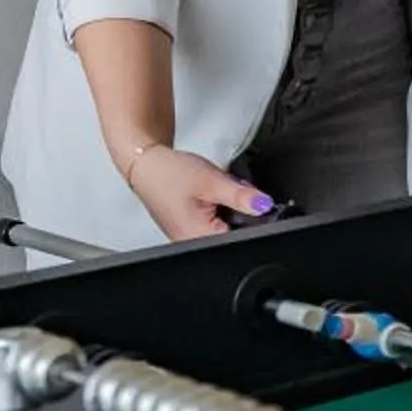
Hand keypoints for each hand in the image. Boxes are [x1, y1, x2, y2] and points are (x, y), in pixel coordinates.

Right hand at [128, 146, 273, 240]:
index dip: (253, 217)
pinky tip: (209, 199)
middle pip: (237, 234)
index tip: (247, 200)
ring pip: (228, 228)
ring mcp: (192, 239)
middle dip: (241, 211)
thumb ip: (241, 196)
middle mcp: (194, 244)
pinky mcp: (191, 230)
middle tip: (222, 192)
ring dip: (230, 210)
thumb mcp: (211, 181)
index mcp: (199, 238)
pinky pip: (217, 224)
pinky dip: (219, 210)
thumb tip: (265, 205)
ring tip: (212, 194)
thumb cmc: (168, 174)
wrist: (146, 166)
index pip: (244, 238)